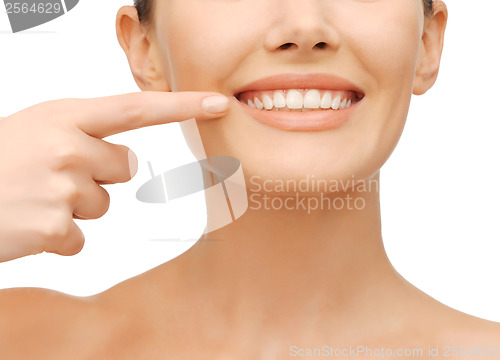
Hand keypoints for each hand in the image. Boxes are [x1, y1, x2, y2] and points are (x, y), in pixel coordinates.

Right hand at [0, 91, 228, 262]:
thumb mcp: (36, 128)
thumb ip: (83, 133)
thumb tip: (127, 158)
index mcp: (64, 117)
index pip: (136, 109)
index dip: (182, 106)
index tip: (218, 104)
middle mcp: (67, 147)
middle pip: (125, 168)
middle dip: (98, 175)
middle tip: (52, 175)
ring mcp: (61, 187)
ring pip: (103, 205)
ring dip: (74, 207)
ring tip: (34, 197)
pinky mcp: (53, 228)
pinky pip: (80, 237)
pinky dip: (57, 236)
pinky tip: (27, 223)